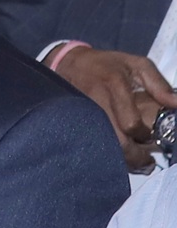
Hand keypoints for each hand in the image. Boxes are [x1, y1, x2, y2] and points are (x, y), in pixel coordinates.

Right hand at [49, 46, 176, 168]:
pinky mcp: (75, 123)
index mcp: (115, 87)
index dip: (144, 135)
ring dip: (121, 160)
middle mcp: (98, 104)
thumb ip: (159, 84)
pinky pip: (92, 144)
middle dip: (135, 157)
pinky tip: (116, 155)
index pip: (131, 123)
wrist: (68, 64)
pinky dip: (106, 154)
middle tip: (147, 163)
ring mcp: (84, 116)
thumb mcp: (137, 65)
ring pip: (103, 147)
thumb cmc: (106, 65)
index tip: (150, 137)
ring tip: (136, 163)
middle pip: (116, 142)